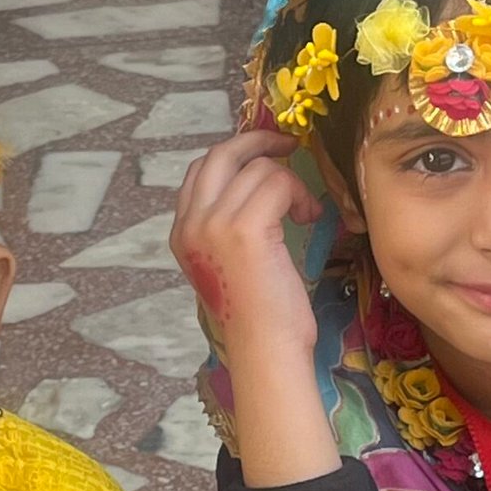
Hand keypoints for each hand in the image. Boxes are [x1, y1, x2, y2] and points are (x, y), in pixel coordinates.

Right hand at [170, 130, 326, 360]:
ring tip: (305, 212)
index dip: (237, 155)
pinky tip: (308, 217)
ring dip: (290, 183)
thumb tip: (254, 184)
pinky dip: (300, 195)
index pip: (201, 171)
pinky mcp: (244, 228)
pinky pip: (278, 182)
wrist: (264, 349)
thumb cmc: (257, 316)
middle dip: (258, 141)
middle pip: (221, 154)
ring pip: (258, 168)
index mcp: (182, 234)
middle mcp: (191, 224)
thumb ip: (226, 226)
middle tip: (288, 144)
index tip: (266, 156)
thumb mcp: (228, 264)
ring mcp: (214, 224)